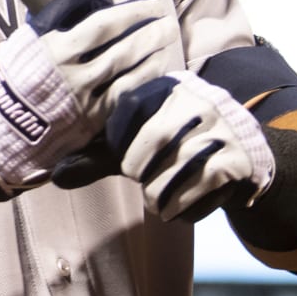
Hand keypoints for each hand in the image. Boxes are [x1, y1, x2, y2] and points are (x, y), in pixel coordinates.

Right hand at [0, 0, 175, 196]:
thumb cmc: (4, 83)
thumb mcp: (20, 43)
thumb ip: (54, 16)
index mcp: (53, 49)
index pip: (102, 24)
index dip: (132, 12)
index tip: (150, 5)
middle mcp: (71, 73)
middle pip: (123, 47)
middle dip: (150, 31)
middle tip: (167, 18)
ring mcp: (83, 100)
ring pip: (129, 73)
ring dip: (153, 54)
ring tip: (167, 40)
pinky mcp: (89, 123)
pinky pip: (124, 98)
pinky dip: (143, 81)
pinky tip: (156, 70)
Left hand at [53, 71, 275, 221]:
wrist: (241, 158)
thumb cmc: (174, 148)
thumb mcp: (135, 145)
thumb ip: (96, 156)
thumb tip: (55, 176)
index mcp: (168, 86)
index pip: (130, 106)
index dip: (118, 139)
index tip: (123, 157)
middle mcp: (199, 100)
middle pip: (152, 142)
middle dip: (139, 170)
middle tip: (141, 178)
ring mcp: (222, 129)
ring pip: (176, 171)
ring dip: (160, 196)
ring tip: (160, 199)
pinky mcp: (237, 161)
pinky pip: (200, 189)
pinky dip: (184, 209)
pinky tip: (182, 207)